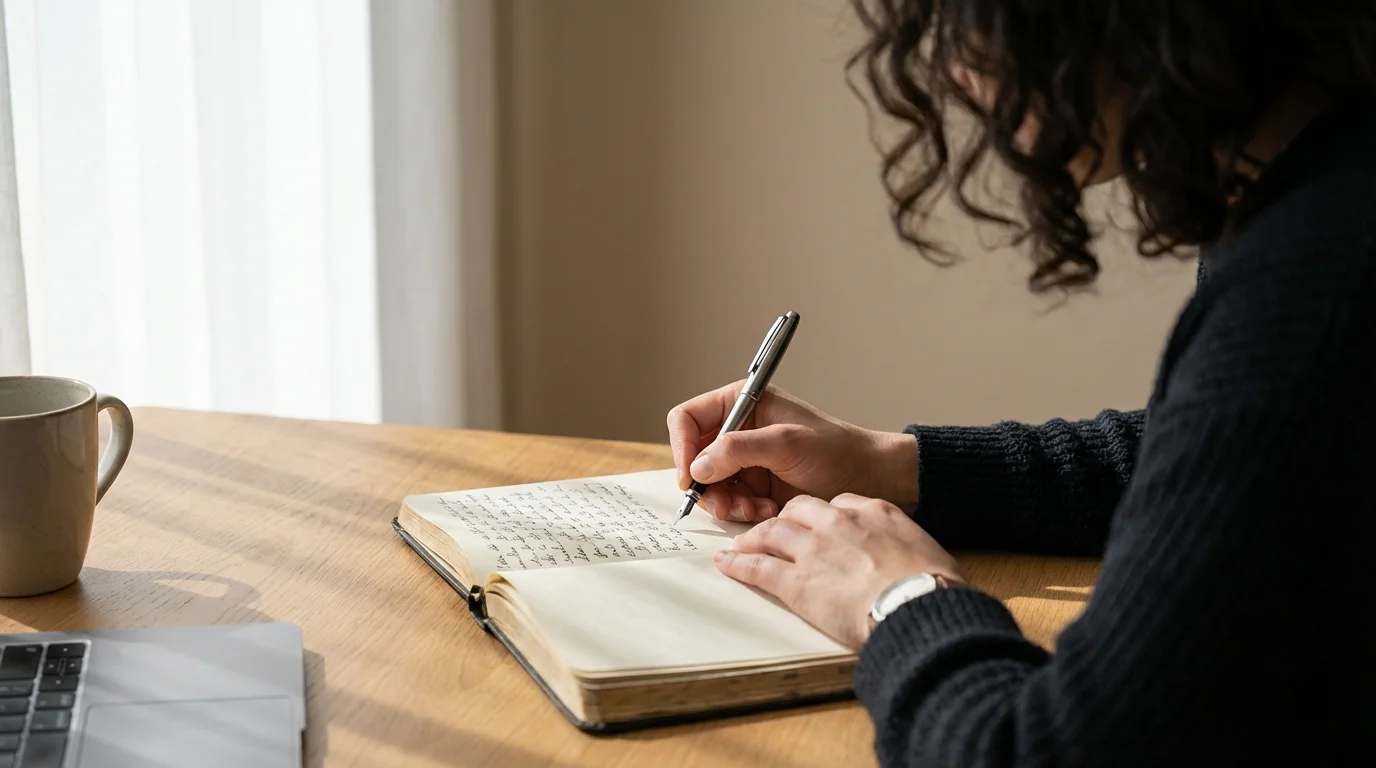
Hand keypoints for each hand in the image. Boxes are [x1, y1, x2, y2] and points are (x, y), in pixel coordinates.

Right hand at [667, 381, 918, 522]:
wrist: (872, 480)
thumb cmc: (838, 451)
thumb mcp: (788, 443)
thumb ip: (739, 449)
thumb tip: (698, 466)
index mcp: (742, 403)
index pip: (688, 419)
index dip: (682, 447)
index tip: (691, 477)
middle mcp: (738, 430)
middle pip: (694, 458)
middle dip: (709, 484)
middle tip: (728, 504)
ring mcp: (745, 461)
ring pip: (710, 486)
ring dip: (728, 502)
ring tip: (759, 508)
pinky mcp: (755, 487)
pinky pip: (730, 503)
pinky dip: (743, 512)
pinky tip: (770, 510)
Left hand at [713, 493, 966, 649]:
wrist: (920, 607)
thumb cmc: (933, 587)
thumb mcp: (927, 551)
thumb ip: (906, 546)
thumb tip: (909, 561)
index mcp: (873, 511)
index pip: (838, 503)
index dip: (823, 514)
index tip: (819, 523)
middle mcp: (838, 522)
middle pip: (798, 510)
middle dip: (782, 519)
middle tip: (772, 529)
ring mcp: (813, 550)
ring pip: (772, 533)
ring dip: (753, 538)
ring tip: (740, 543)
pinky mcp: (797, 582)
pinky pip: (759, 567)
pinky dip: (739, 564)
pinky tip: (727, 564)